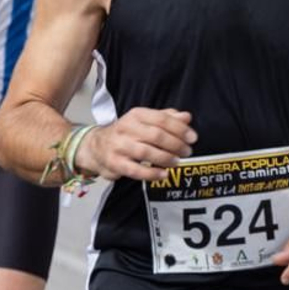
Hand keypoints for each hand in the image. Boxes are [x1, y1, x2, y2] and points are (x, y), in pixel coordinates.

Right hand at [74, 108, 195, 182]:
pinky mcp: (115, 163)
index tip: (193, 138)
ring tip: (176, 162)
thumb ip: (166, 118)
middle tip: (187, 152)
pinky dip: (152, 173)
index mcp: (136, 115)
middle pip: (156, 135)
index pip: (162, 119)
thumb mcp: (145, 121)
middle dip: (176, 145)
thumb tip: (187, 117)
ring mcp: (119, 146)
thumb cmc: (127, 134)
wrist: (96, 147)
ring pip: (146, 152)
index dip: (180, 129)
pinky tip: (163, 174)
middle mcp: (126, 128)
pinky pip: (135, 170)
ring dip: (166, 158)